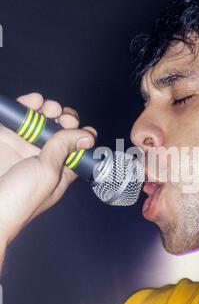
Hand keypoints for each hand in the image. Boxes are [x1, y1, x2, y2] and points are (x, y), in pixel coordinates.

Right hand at [0, 92, 96, 244]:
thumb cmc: (18, 201)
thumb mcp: (48, 173)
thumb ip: (64, 149)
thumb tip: (86, 136)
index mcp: (59, 172)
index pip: (77, 149)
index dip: (81, 136)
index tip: (83, 129)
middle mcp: (42, 158)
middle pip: (60, 131)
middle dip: (65, 119)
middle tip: (64, 118)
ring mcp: (23, 147)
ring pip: (40, 121)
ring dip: (48, 109)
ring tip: (48, 107)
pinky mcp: (5, 138)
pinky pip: (18, 117)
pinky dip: (27, 105)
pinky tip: (34, 101)